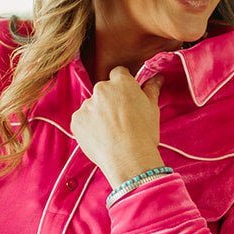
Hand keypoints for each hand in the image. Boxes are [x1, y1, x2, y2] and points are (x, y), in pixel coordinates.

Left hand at [70, 67, 163, 186]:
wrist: (129, 159)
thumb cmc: (144, 134)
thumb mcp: (153, 109)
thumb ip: (151, 89)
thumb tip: (157, 77)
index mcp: (121, 82)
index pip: (118, 73)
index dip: (122, 86)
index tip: (126, 98)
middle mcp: (102, 89)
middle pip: (104, 90)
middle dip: (109, 100)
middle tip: (120, 119)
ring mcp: (87, 104)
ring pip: (92, 106)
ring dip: (98, 114)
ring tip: (110, 132)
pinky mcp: (76, 120)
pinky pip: (82, 120)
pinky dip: (88, 127)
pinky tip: (100, 137)